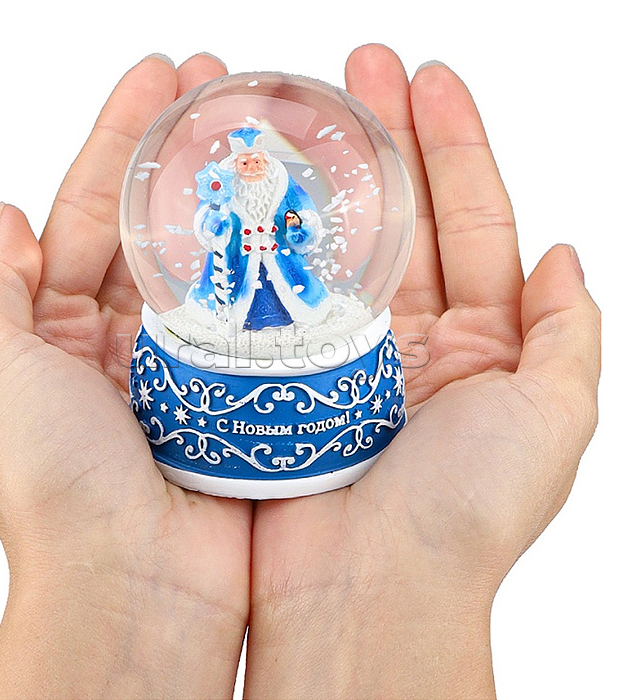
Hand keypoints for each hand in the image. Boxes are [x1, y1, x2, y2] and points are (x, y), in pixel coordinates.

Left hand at [0, 53, 249, 698]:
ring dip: (234, 206)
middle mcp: (125, 345)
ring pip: (213, 268)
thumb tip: (2, 217)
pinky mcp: (241, 396)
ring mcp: (188, 368)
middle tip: (218, 89)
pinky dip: (274, 275)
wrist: (138, 584)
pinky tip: (298, 228)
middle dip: (183, 157)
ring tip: (263, 141)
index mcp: (61, 334)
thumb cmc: (55, 486)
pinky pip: (258, 321)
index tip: (158, 79)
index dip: (118, 142)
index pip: (87, 214)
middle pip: (154, 228)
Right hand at [245, 45, 599, 698]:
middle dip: (387, 138)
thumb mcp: (553, 420)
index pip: (470, 222)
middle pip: (399, 218)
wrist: (365, 591)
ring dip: (324, 179)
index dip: (454, 147)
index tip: (429, 79)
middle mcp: (406, 342)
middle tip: (360, 68)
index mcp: (475, 346)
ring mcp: (338, 354)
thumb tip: (566, 252)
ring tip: (303, 110)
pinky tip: (255, 193)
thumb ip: (568, 335)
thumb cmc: (463, 516)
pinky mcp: (281, 375)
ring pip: (334, 247)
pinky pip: (277, 296)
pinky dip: (269, 245)